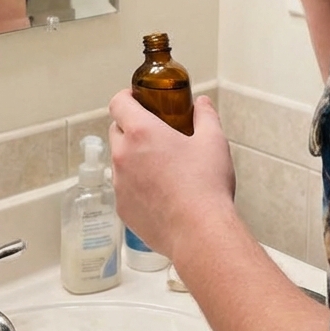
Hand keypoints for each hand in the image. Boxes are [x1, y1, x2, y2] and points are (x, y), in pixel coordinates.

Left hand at [108, 90, 234, 260]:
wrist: (199, 233)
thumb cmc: (206, 186)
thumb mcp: (213, 141)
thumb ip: (206, 116)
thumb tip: (203, 103)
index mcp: (141, 132)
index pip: (118, 103)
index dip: (126, 97)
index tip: (138, 100)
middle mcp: (123, 155)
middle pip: (116, 130)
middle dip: (131, 127)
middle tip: (155, 132)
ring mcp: (119, 184)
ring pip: (119, 161)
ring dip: (133, 158)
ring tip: (160, 166)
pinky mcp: (122, 208)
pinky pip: (124, 188)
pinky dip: (136, 185)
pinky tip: (160, 192)